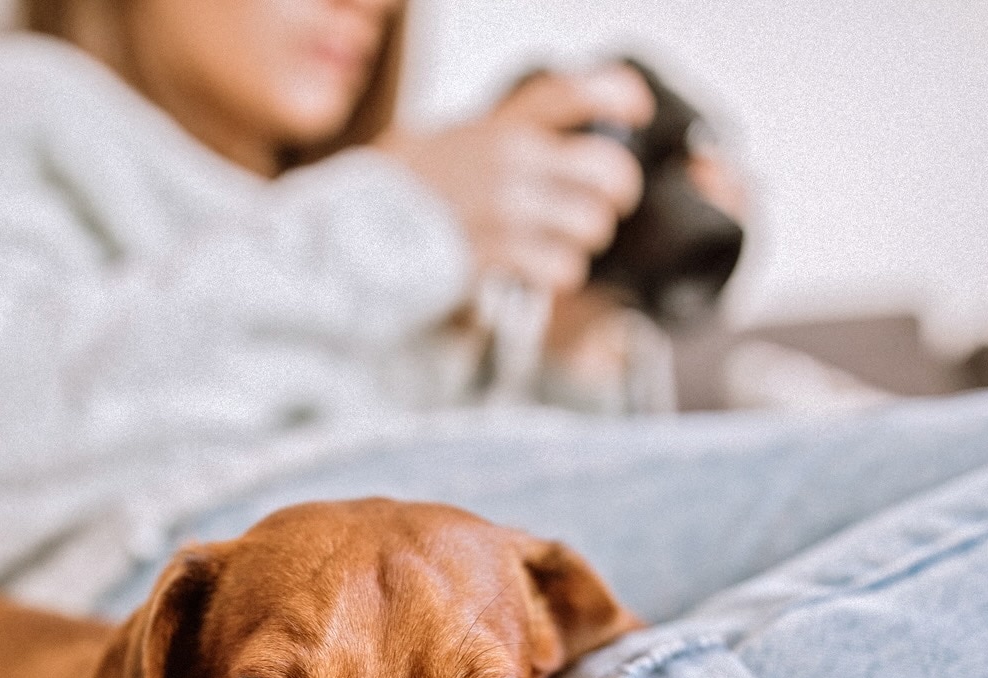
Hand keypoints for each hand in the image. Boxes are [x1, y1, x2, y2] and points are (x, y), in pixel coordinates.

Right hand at [380, 65, 654, 294]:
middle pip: (607, 170)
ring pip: (591, 225)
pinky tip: (534, 270)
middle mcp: (509, 159)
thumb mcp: (441, 141)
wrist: (349, 237)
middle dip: (614, 195)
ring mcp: (506, 207)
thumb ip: (493, 136)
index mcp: (498, 125)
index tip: (637, 111)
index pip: (572, 92)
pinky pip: (562, 267)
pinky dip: (555, 274)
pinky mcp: (499, 254)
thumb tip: (545, 141)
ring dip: (581, 241)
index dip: (618, 95)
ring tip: (556, 244)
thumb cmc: (394, 197)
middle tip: (600, 206)